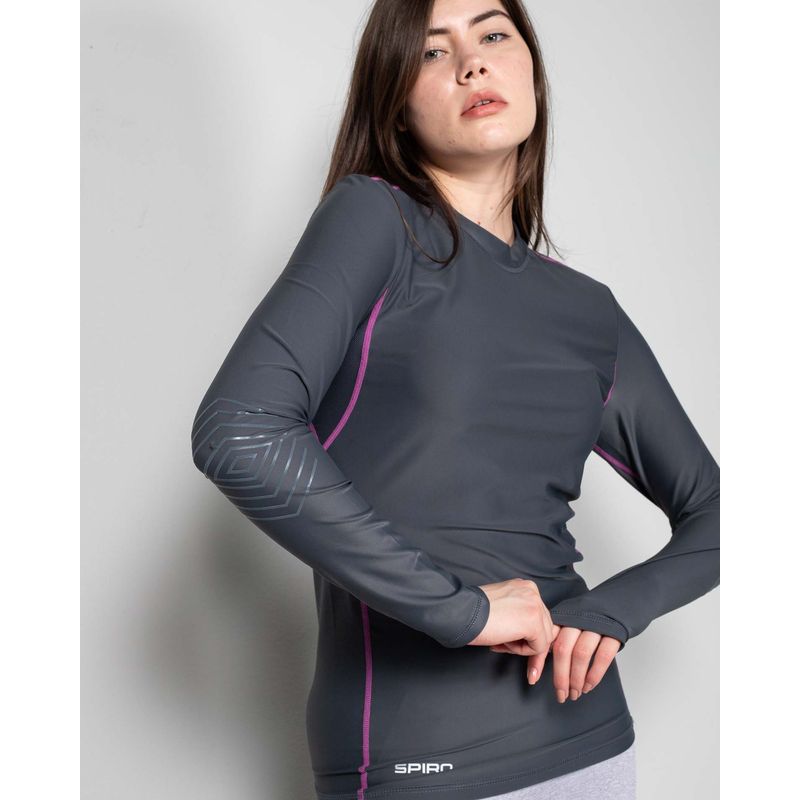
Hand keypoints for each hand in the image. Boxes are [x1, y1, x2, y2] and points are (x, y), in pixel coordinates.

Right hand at [467, 578, 555, 683]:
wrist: (461, 613)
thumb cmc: (474, 612)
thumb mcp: (503, 607)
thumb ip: (519, 614)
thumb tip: (532, 634)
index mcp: (525, 587)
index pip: (539, 616)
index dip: (524, 632)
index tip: (509, 638)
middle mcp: (532, 592)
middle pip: (544, 627)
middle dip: (525, 641)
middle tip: (501, 642)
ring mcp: (535, 605)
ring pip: (543, 638)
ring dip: (521, 646)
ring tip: (500, 641)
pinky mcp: (533, 621)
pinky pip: (539, 647)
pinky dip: (521, 651)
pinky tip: (502, 641)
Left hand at [489, 623, 621, 699]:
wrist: (612, 604)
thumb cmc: (582, 618)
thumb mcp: (563, 623)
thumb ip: (548, 636)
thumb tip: (522, 653)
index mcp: (561, 619)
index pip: (546, 639)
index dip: (537, 660)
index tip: (532, 679)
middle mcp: (575, 621)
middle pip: (563, 649)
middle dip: (560, 676)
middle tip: (560, 695)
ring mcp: (593, 627)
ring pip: (581, 654)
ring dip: (576, 678)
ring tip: (574, 694)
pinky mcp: (611, 634)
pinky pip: (602, 656)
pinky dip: (594, 674)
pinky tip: (588, 686)